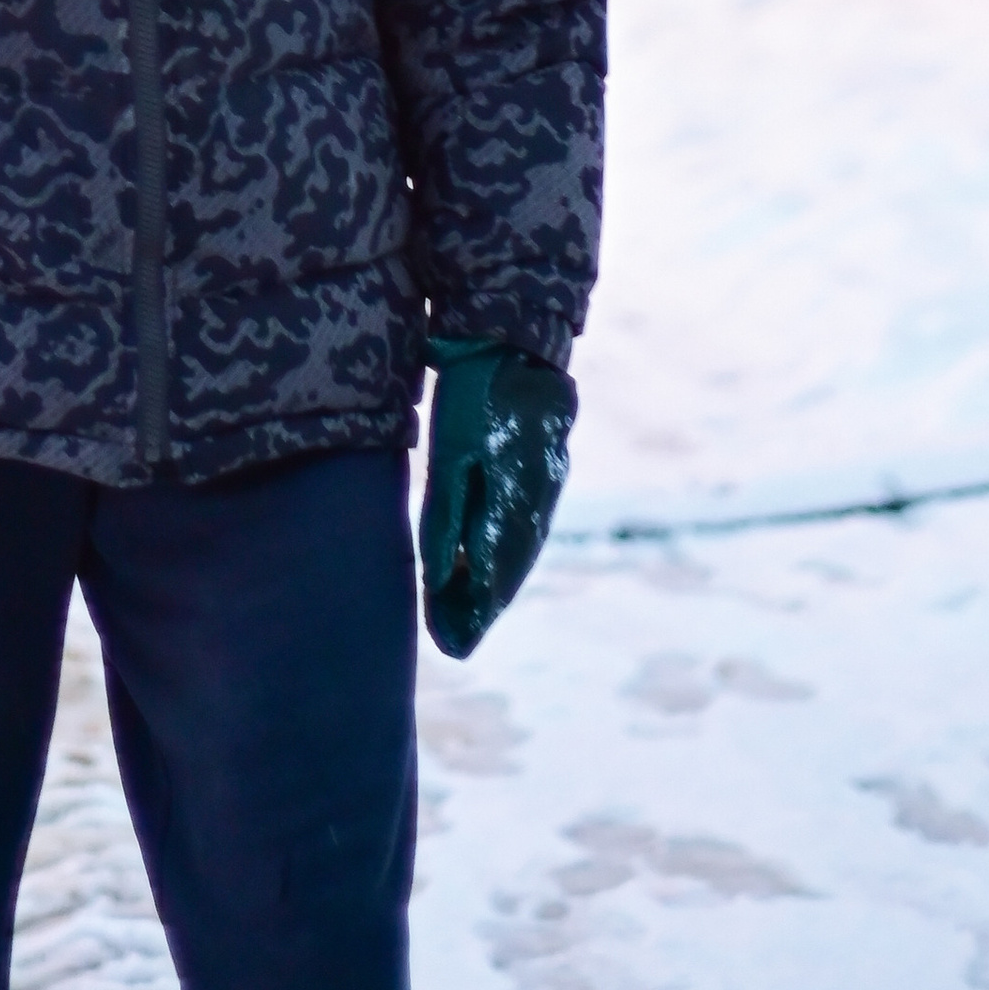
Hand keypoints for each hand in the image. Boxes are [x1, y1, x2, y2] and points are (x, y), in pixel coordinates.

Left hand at [419, 349, 574, 658]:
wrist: (517, 343)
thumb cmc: (474, 394)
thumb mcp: (452, 452)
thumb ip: (447, 515)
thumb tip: (441, 578)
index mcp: (514, 500)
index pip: (491, 574)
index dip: (470, 612)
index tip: (449, 646)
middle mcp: (539, 502)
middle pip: (508, 571)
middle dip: (481, 609)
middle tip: (453, 643)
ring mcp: (547, 488)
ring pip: (519, 554)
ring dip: (494, 587)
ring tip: (465, 616)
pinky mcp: (544, 475)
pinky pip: (525, 530)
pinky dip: (505, 558)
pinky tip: (485, 569)